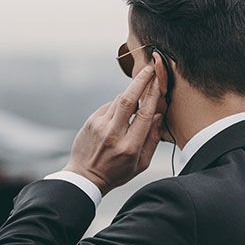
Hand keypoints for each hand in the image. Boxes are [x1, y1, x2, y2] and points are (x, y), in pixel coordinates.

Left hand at [63, 65, 163, 195]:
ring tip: (139, 91)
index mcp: (129, 147)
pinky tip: (120, 115)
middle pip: (129, 99)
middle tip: (149, 68)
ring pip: (118, 100)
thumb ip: (153, 140)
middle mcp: (113, 134)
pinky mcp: (90, 122)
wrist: (85, 177)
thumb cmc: (117, 172)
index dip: (153, 95)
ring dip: (130, 93)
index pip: (145, 115)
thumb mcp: (141, 164)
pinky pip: (109, 106)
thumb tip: (159, 116)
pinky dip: (118, 106)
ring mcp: (100, 126)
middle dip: (140, 80)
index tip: (159, 82)